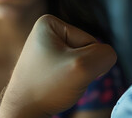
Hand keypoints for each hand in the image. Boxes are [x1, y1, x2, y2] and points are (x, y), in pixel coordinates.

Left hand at [0, 15, 116, 117]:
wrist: (24, 113)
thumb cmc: (47, 88)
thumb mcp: (83, 66)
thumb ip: (105, 54)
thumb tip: (108, 56)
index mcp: (49, 22)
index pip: (90, 40)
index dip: (84, 60)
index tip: (61, 72)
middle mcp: (46, 31)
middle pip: (86, 49)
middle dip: (81, 68)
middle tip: (60, 80)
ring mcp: (46, 48)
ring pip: (81, 61)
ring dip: (77, 76)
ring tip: (57, 84)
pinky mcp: (47, 63)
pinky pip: (73, 70)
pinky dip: (71, 81)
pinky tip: (56, 87)